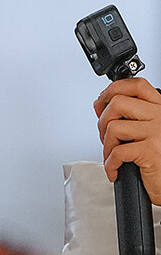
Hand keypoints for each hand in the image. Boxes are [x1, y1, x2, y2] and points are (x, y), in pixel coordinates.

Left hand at [94, 77, 160, 203]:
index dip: (113, 90)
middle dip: (103, 121)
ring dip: (106, 145)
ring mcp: (157, 132)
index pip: (136, 85)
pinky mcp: (152, 151)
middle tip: (106, 137)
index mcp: (159, 108)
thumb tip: (100, 103)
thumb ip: (126, 116)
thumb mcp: (145, 132)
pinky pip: (118, 152)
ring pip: (114, 127)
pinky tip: (114, 169)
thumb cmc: (158, 160)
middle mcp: (160, 116)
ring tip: (112, 156)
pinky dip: (110, 164)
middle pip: (118, 102)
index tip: (102, 102)